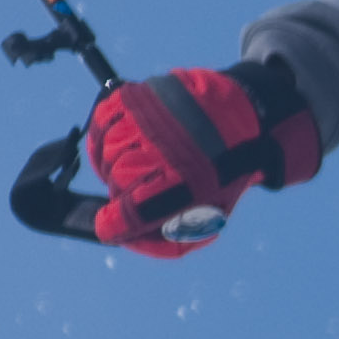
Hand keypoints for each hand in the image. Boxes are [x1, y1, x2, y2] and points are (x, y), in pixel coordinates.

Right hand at [87, 60, 320, 256]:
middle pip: (116, 182)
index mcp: (186, 182)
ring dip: (111, 167)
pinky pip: (102, 124)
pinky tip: (120, 146)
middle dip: (121, 193)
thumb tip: (127, 240)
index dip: (114, 226)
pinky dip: (103, 139)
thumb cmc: (218, 173)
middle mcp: (163, 149)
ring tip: (133, 166)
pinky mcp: (135, 98)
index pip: (132, 211)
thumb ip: (170, 239)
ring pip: (105, 154)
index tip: (109, 228)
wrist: (237, 117)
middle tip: (137, 190)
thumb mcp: (208, 215)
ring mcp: (146, 120)